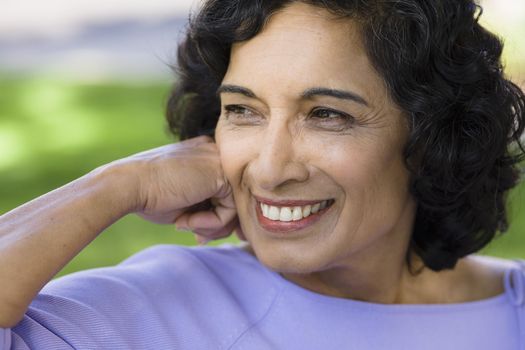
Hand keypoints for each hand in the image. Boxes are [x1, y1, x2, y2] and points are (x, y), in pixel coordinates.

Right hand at [112, 136, 240, 242]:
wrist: (128, 185)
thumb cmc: (149, 195)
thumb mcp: (186, 201)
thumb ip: (209, 208)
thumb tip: (234, 230)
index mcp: (206, 154)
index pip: (226, 192)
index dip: (217, 219)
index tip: (199, 234)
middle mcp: (216, 152)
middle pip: (234, 199)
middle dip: (218, 226)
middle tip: (198, 237)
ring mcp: (221, 160)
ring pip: (235, 207)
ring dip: (211, 226)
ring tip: (185, 225)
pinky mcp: (222, 173)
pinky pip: (231, 210)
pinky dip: (210, 223)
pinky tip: (186, 220)